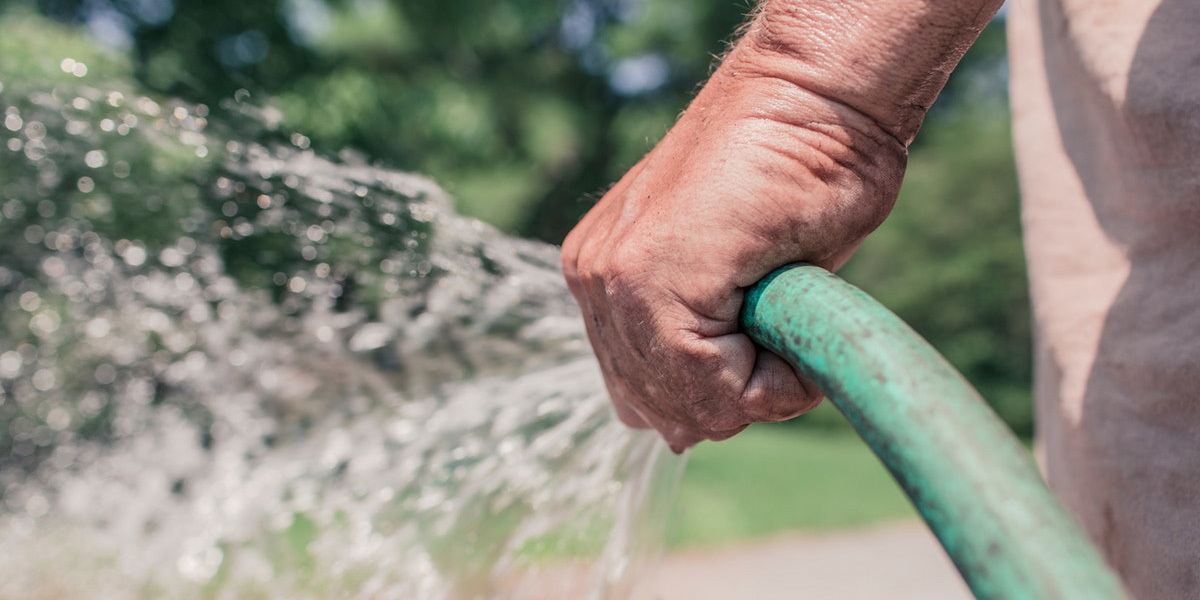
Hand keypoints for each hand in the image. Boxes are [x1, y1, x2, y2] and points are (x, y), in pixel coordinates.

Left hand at [561, 38, 907, 451]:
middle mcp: (594, 281)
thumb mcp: (740, 282)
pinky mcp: (645, 277)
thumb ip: (699, 346)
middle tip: (781, 328)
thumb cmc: (799, 175)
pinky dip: (772, 380)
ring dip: (756, 386)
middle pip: (663, 411)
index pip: (648, 397)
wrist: (816, 98)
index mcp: (606, 279)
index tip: (772, 336)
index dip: (726, 392)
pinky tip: (789, 318)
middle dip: (735, 395)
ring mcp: (611, 278)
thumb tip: (678, 435)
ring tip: (785, 316)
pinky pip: (710, 388)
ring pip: (687, 407)